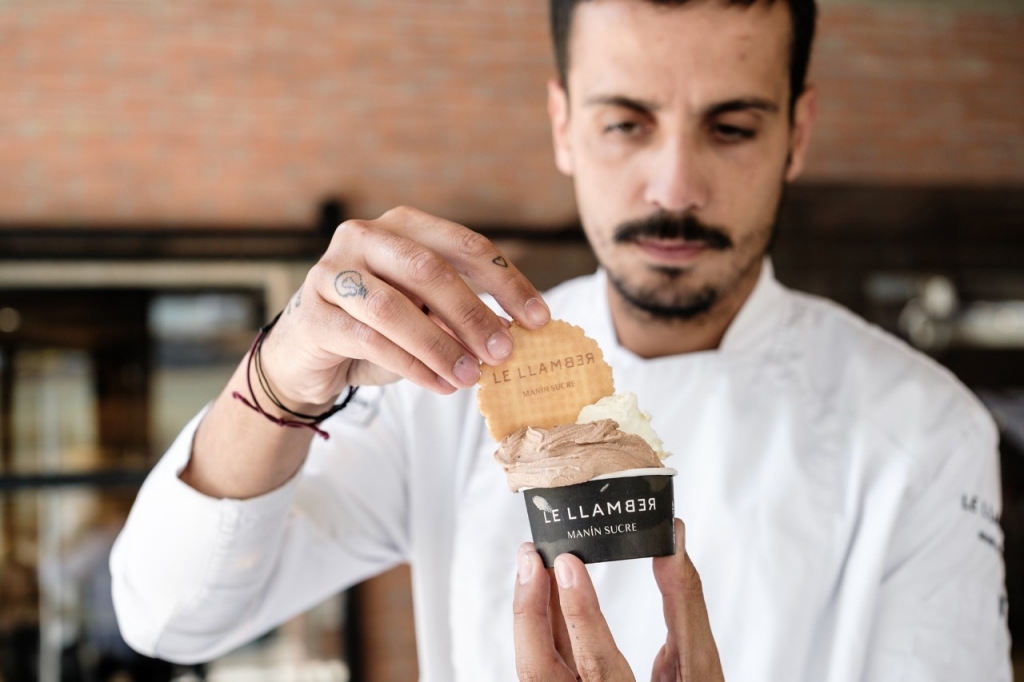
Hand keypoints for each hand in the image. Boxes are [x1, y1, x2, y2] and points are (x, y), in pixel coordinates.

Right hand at [259, 206, 549, 408]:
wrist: (310, 354)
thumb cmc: (379, 327)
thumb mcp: (427, 314)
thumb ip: (462, 314)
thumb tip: (511, 332)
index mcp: (402, 226)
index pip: (462, 245)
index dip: (505, 280)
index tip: (539, 319)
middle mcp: (363, 237)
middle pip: (427, 269)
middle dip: (472, 313)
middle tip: (503, 352)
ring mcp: (331, 273)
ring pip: (394, 307)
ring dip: (440, 346)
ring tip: (470, 377)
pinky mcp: (313, 315)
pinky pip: (369, 341)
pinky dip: (411, 366)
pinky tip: (440, 385)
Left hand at [513, 519, 724, 681]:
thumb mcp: (699, 665)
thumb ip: (684, 603)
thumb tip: (672, 541)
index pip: (595, 664)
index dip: (579, 612)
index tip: (569, 563)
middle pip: (539, 670)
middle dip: (530, 610)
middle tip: (532, 557)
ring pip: (537, 665)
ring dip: (534, 612)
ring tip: (536, 565)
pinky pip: (550, 663)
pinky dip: (546, 626)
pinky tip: (548, 593)